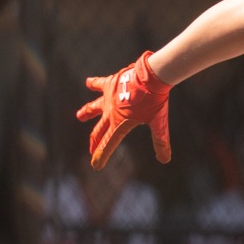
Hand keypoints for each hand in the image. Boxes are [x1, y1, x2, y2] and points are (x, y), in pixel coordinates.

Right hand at [77, 51, 172, 169]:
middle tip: (91, 150)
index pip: (108, 144)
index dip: (101, 155)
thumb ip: (160, 142)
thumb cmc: (154, 101)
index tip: (96, 165)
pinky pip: (99, 83)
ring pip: (94, 107)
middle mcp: (110, 112)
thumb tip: (165, 160)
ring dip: (87, 112)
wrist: (150, 78)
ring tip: (79, 116)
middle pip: (100, 130)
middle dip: (95, 142)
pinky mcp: (111, 83)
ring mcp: (108, 98)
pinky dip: (94, 83)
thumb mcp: (159, 123)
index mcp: (119, 124)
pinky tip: (88, 82)